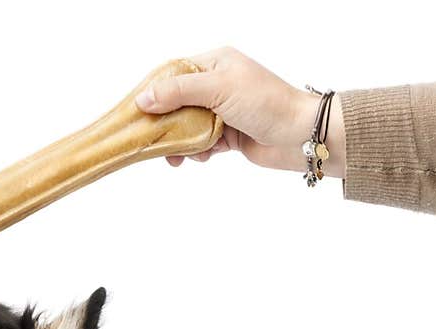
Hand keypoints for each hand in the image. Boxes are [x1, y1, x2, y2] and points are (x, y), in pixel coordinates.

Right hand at [136, 48, 344, 177]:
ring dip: (181, 142)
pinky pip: (202, 143)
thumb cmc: (265, 103)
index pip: (174, 73)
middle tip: (152, 142)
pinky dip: (198, 152)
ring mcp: (223, 110)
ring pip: (188, 126)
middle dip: (165, 124)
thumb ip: (179, 92)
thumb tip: (144, 98)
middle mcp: (217, 84)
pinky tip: (203, 158)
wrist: (300, 135)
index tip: (136, 111)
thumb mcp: (218, 89)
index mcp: (215, 63)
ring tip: (178, 158)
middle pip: (177, 103)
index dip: (153, 92)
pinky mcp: (228, 134)